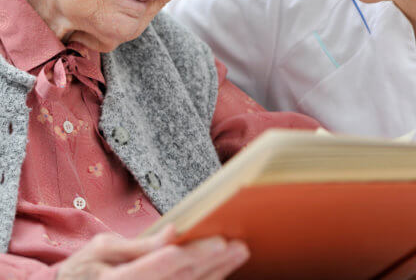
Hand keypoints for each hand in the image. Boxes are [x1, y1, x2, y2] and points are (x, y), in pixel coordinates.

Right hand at [56, 225, 249, 279]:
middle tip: (239, 246)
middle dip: (213, 263)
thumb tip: (173, 232)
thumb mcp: (102, 250)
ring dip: (216, 274)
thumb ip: (139, 245)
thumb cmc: (84, 270)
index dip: (191, 254)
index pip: (159, 266)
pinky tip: (220, 273)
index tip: (219, 241)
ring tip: (238, 255)